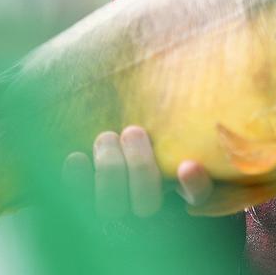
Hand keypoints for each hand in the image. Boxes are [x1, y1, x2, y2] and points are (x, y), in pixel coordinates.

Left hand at [62, 125, 211, 217]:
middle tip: (133, 131)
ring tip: (107, 138)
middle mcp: (144, 210)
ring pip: (111, 207)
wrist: (94, 142)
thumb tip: (199, 60)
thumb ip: (176, 110)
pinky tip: (77, 158)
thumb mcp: (161, 119)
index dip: (194, 187)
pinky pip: (77, 204)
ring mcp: (111, 214)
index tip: (187, 165)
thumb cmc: (138, 124)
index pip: (195, 199)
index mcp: (174, 189)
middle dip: (139, 166)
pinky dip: (77, 181)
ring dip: (109, 168)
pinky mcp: (79, 210)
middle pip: (147, 205)